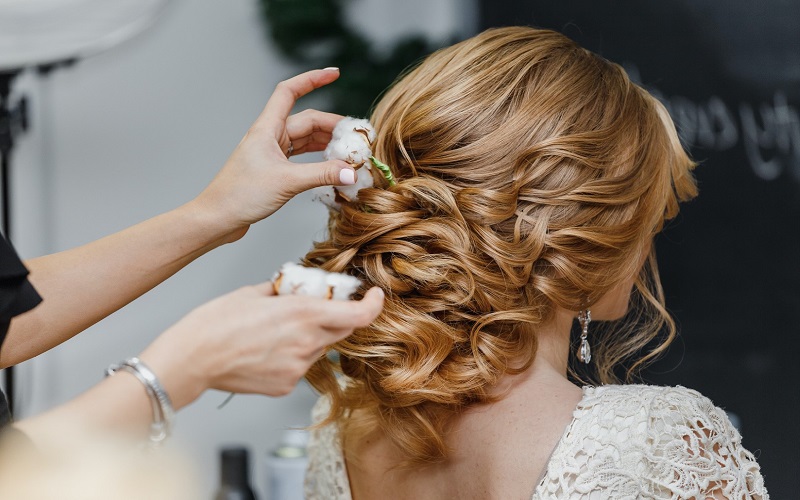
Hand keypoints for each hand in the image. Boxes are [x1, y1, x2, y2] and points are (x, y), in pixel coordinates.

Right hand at [139, 283, 383, 408]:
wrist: (191, 359)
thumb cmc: (215, 322)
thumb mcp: (254, 292)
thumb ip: (284, 290)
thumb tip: (296, 287)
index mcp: (304, 313)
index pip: (358, 314)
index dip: (373, 304)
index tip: (374, 296)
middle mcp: (307, 342)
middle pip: (341, 330)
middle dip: (336, 317)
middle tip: (313, 307)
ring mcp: (298, 368)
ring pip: (319, 349)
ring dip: (310, 337)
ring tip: (275, 331)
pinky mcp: (286, 385)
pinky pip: (300, 366)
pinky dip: (292, 356)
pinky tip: (266, 350)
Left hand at [193, 68, 355, 240]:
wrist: (218, 217)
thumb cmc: (241, 195)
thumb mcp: (287, 182)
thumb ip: (322, 174)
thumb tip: (351, 172)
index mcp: (267, 128)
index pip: (289, 92)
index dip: (312, 79)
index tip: (334, 73)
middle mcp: (269, 136)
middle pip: (306, 120)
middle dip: (333, 126)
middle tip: (356, 138)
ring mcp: (271, 152)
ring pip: (305, 139)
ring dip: (327, 143)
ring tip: (349, 152)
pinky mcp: (273, 169)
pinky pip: (301, 157)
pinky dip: (318, 159)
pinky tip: (332, 165)